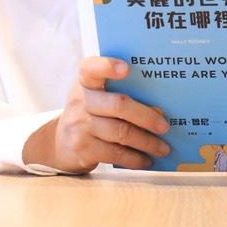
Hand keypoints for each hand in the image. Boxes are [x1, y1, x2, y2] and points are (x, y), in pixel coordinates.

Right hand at [22, 56, 170, 173]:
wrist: (61, 143)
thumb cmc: (91, 114)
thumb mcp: (98, 97)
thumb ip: (122, 95)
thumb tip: (158, 111)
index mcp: (85, 82)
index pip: (91, 68)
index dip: (107, 66)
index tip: (127, 68)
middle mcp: (80, 101)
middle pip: (118, 104)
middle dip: (146, 116)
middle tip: (165, 126)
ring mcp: (79, 126)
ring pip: (121, 132)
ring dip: (147, 142)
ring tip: (163, 148)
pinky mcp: (83, 148)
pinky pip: (116, 154)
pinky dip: (135, 158)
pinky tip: (147, 160)